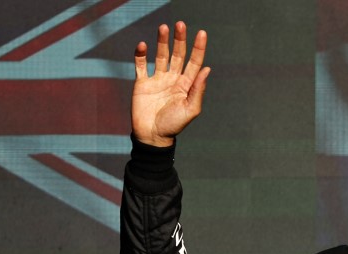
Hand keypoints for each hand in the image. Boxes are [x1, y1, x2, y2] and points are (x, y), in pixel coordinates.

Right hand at [132, 22, 210, 147]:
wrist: (152, 136)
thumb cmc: (174, 125)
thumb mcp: (190, 109)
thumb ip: (198, 89)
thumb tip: (206, 69)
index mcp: (186, 85)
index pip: (194, 62)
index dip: (198, 48)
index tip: (201, 33)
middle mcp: (173, 79)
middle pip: (178, 55)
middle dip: (180, 40)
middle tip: (180, 24)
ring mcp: (157, 80)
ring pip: (161, 56)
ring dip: (162, 42)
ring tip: (164, 27)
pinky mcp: (142, 83)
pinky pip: (141, 65)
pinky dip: (141, 55)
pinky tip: (143, 45)